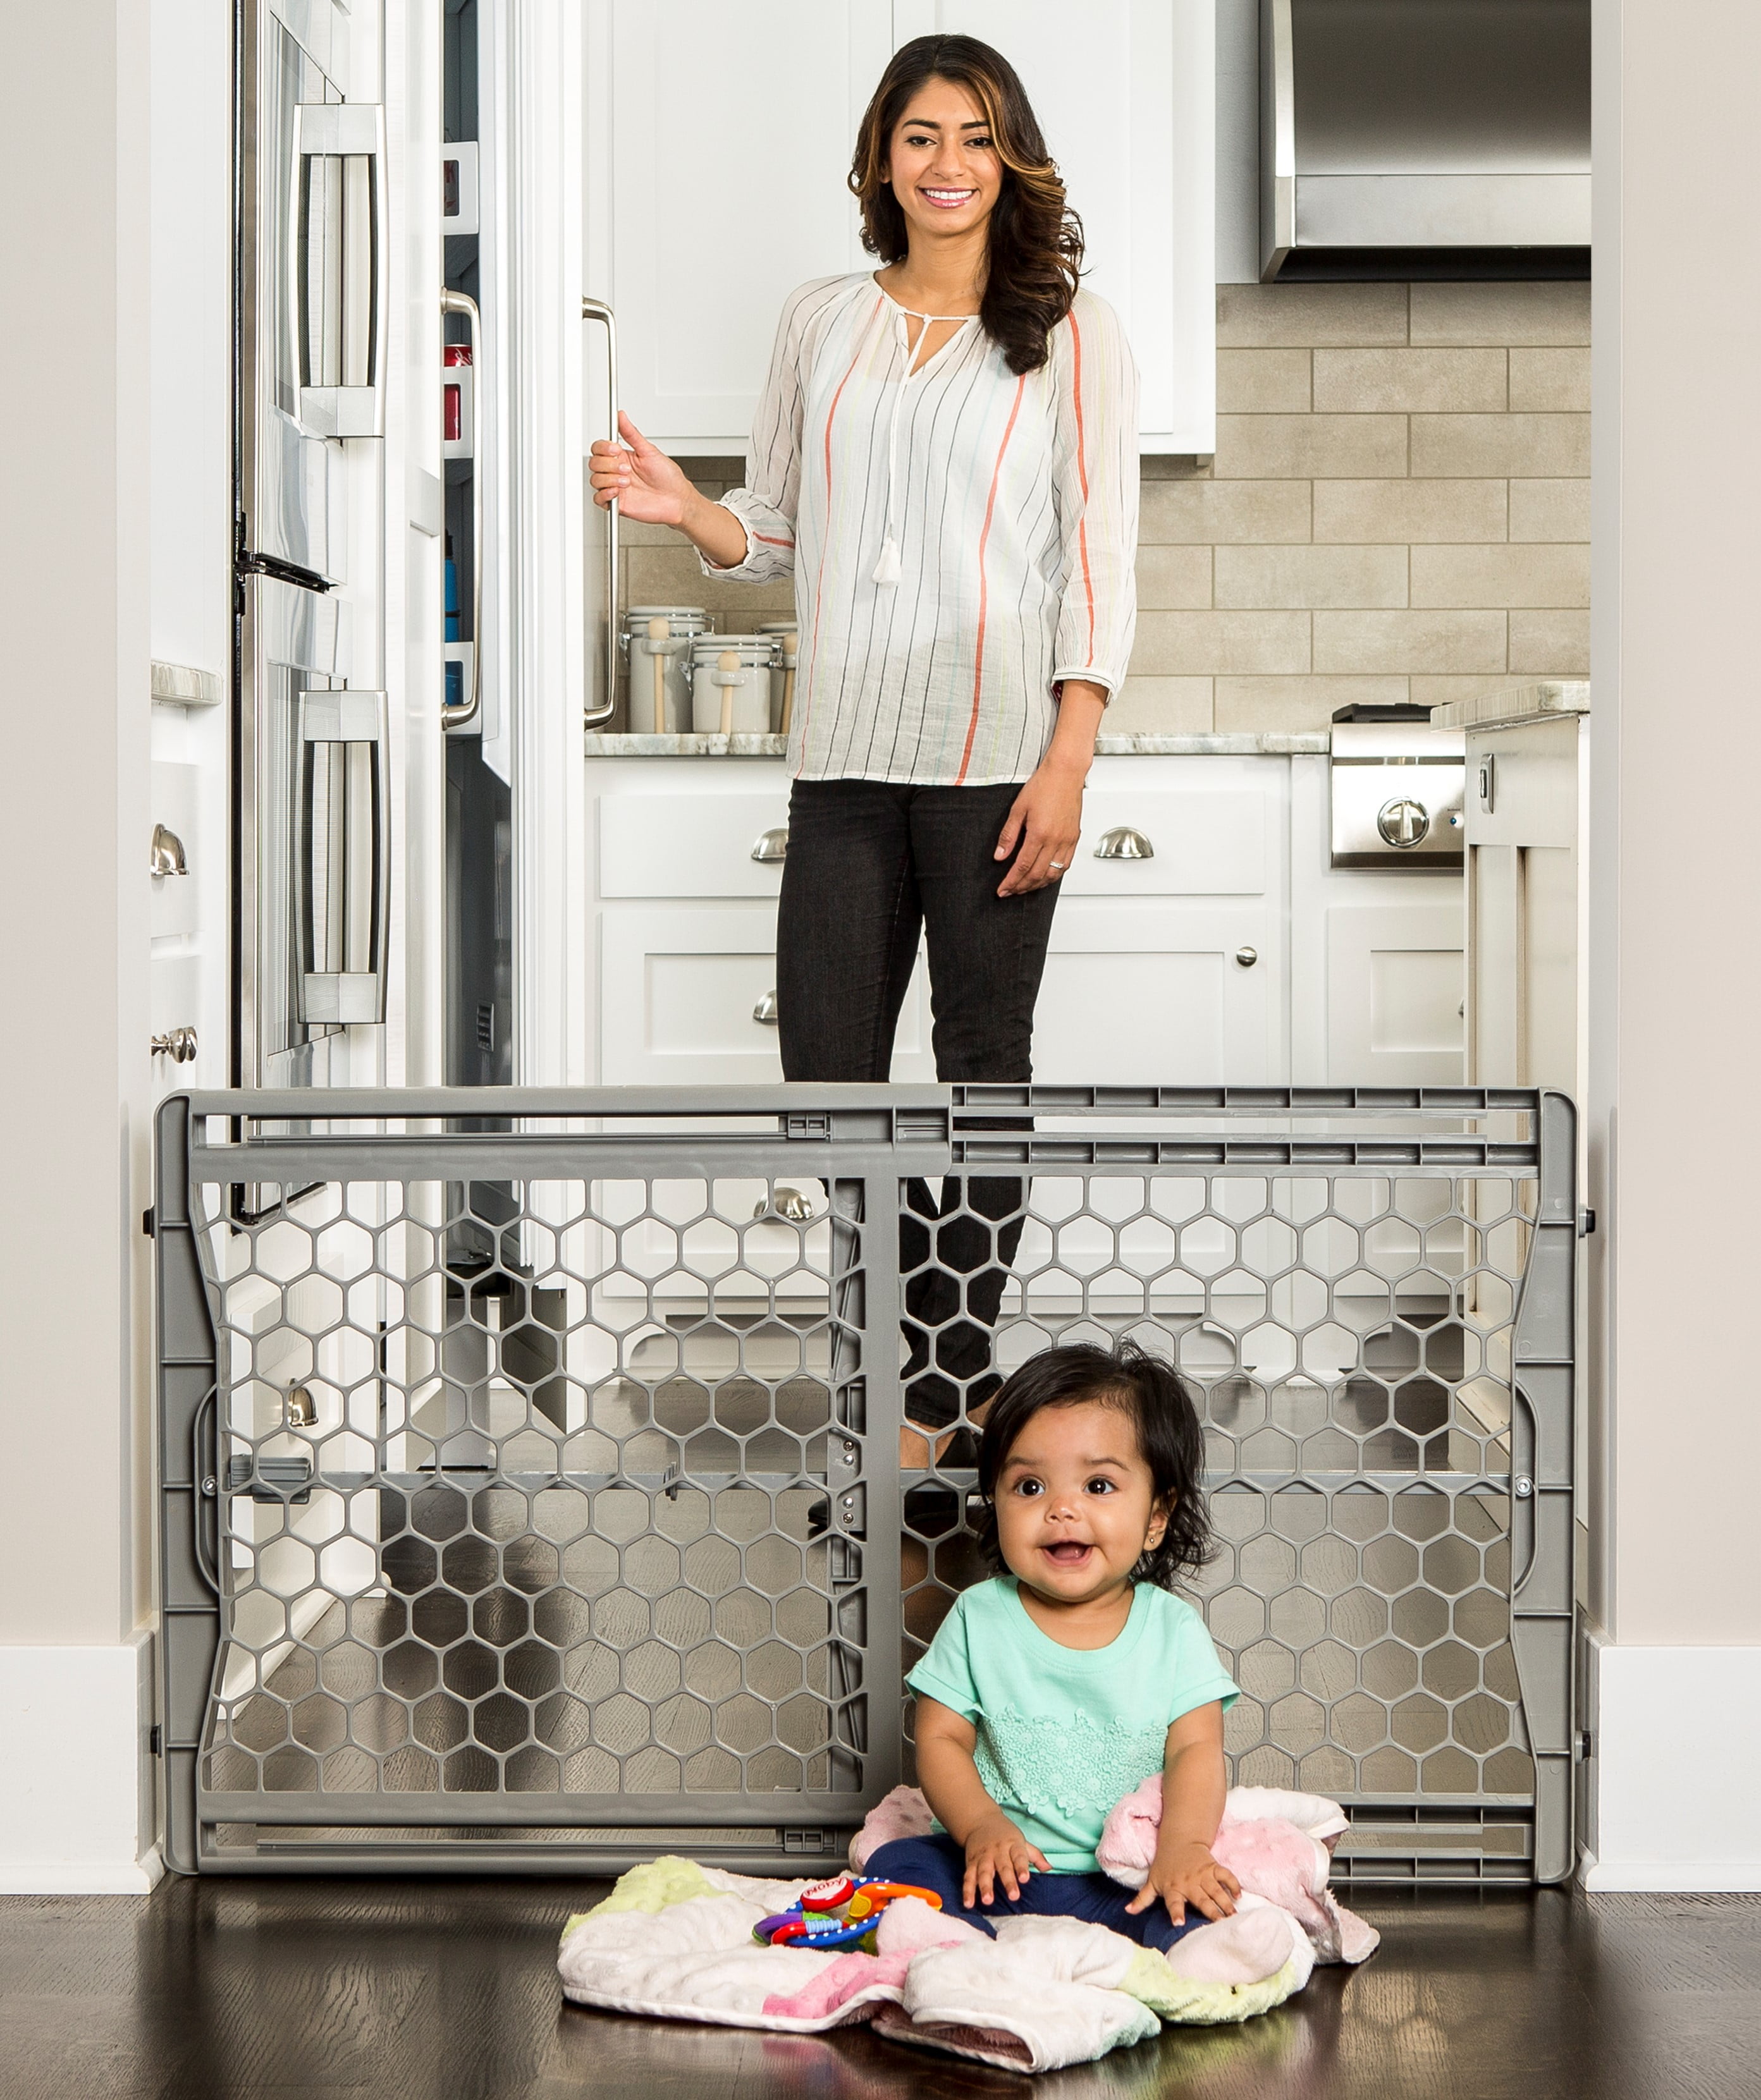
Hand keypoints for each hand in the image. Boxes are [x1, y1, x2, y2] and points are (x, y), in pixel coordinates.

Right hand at [588, 412, 695, 526]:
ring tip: (627, 482)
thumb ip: (631, 434)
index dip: (603, 448)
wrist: (677, 500)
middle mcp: (616, 471)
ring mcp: (615, 487)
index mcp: (622, 456)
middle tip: (626, 469)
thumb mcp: (649, 451)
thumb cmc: (668, 477)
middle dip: (609, 465)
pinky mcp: (617, 503)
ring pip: (595, 480)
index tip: (616, 449)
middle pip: (594, 463)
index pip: (599, 448)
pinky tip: (618, 491)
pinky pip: (599, 499)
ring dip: (609, 479)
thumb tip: (621, 416)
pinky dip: (605, 494)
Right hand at [962, 1813, 1049, 1906]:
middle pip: (1003, 1866)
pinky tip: (968, 1903)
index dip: (1022, 1867)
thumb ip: (1035, 1855)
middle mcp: (997, 1850)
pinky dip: (967, 1890)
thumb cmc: (1005, 1834)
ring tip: (987, 1901)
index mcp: (1012, 1844)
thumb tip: (1049, 1868)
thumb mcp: (1021, 1841)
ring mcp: (983, 1857)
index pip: (1019, 1856)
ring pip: (984, 1872)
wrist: (979, 1820)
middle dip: (1007, 1881)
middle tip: (1013, 1896)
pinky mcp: (971, 1862)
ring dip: (985, 1886)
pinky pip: (968, 1877)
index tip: (1025, 1879)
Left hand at [994, 757, 1084, 896]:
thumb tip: (999, 856)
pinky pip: (1065, 865)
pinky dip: (1054, 876)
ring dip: (1037, 885)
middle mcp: (1056, 840)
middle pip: (1037, 875)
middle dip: (1021, 887)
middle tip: (1010, 892)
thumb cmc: (1043, 785)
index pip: (1022, 867)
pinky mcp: (1074, 838)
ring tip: (1024, 888)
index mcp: (1039, 834)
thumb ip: (1008, 835)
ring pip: (1053, 874)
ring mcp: (1067, 841)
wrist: (1066, 773)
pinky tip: (1045, 877)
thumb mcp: (1018, 809)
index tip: (1002, 889)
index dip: (1011, 882)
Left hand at [1125, 1840, 1240, 1924]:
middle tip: (1220, 1924)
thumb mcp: (1153, 1881)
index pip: (1173, 1903)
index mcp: (1173, 1889)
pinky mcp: (1213, 1867)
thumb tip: (1128, 1912)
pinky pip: (1225, 1875)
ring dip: (1225, 1904)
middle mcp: (1188, 1883)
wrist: (1179, 1840)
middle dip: (1211, 1912)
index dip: (1176, 1912)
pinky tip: (1238, 1896)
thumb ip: (1142, 1899)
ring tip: (1233, 1917)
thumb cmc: (1165, 1865)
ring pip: (1216, 1891)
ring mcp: (1202, 1875)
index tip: (1178, 1923)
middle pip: (1201, 1900)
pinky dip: (1233, 1884)